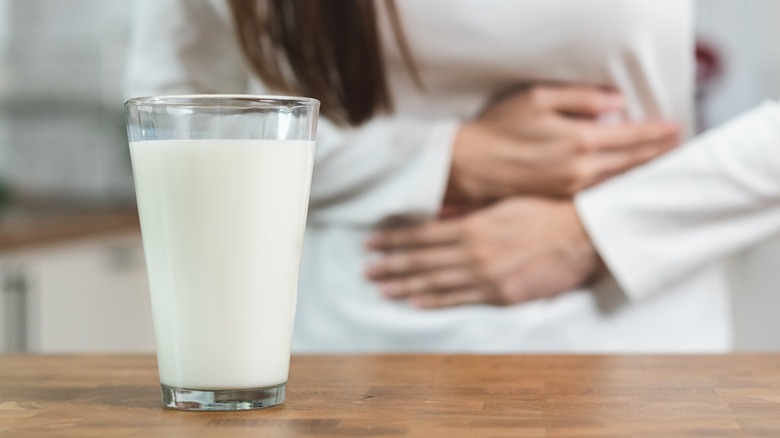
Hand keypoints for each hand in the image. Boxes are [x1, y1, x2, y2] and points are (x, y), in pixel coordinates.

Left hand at [366, 197, 600, 308]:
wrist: (584, 234)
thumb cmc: (546, 211)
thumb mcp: (504, 201)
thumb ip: (467, 208)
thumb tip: (436, 208)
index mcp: (472, 224)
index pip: (422, 234)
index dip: (394, 239)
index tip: (372, 242)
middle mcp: (473, 252)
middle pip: (421, 260)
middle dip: (390, 265)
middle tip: (366, 270)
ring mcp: (485, 276)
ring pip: (435, 282)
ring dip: (404, 286)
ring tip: (381, 289)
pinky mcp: (501, 295)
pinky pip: (460, 300)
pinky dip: (435, 302)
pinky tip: (415, 303)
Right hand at [445, 85, 679, 203]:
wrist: (468, 166)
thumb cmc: (498, 128)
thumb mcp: (537, 98)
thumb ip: (580, 98)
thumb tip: (615, 103)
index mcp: (579, 140)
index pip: (631, 137)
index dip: (657, 132)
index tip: (677, 129)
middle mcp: (581, 169)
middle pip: (631, 163)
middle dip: (657, 156)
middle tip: (678, 151)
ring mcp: (570, 188)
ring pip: (617, 181)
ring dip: (640, 173)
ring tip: (659, 167)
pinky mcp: (559, 199)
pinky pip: (598, 193)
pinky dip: (617, 186)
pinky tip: (624, 184)